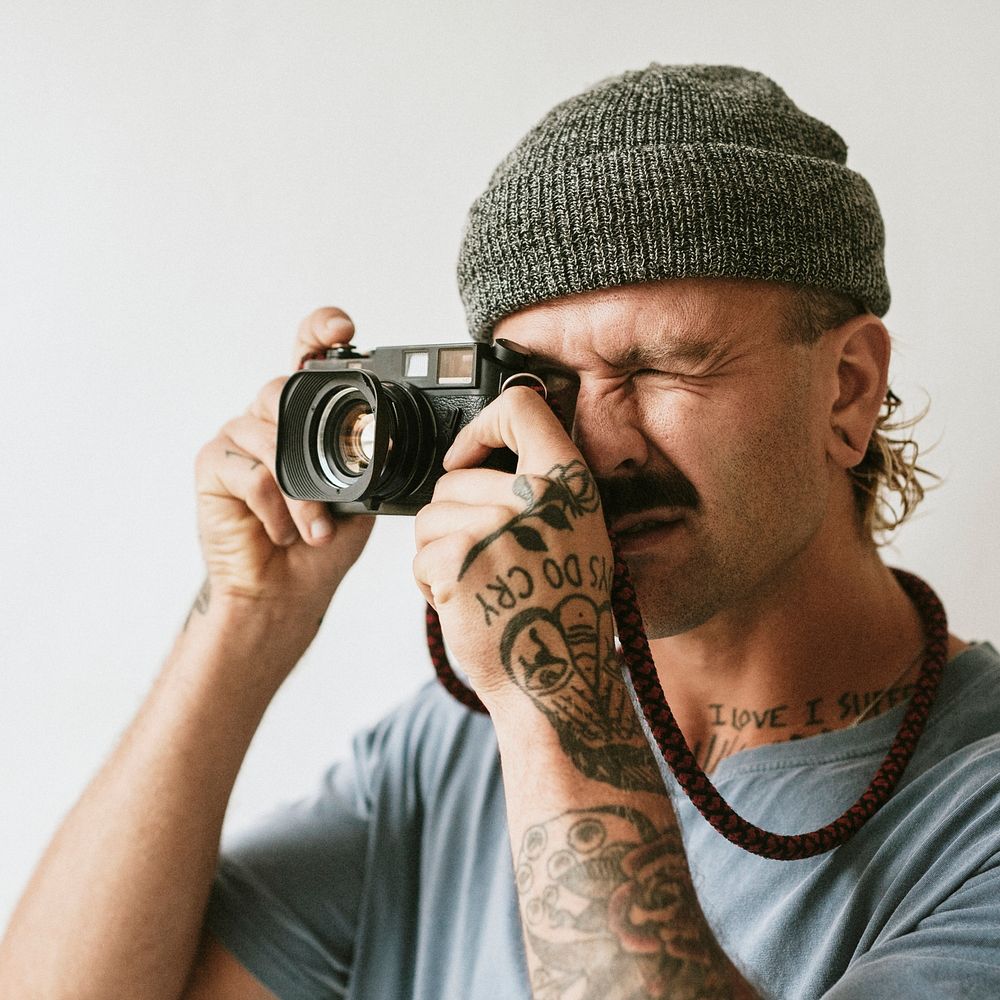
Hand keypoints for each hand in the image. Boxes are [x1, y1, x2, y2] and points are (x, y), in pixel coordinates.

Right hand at [194, 307, 373, 620]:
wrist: (286, 591)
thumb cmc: (322, 543)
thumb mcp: (359, 495)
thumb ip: (365, 459)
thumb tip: (393, 441)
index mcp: (303, 418)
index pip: (307, 358)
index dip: (319, 331)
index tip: (343, 328)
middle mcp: (267, 418)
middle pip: (283, 390)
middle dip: (310, 432)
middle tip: (336, 479)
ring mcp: (236, 438)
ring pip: (271, 437)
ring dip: (301, 493)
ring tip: (314, 530)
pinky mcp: (212, 465)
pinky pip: (252, 473)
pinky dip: (276, 509)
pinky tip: (281, 532)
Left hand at [413, 387, 614, 710]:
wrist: (556, 682)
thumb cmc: (558, 610)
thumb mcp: (575, 533)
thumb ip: (541, 487)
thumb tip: (481, 452)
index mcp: (569, 483)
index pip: (520, 407)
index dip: (482, 428)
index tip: (467, 458)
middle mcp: (536, 498)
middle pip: (452, 476)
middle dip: (451, 519)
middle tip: (486, 560)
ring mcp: (496, 527)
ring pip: (428, 516)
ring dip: (438, 553)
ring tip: (478, 585)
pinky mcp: (458, 559)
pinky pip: (418, 555)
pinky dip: (431, 584)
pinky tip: (466, 604)